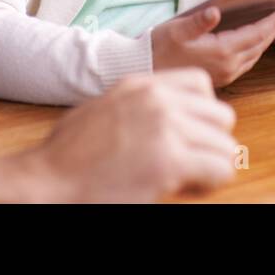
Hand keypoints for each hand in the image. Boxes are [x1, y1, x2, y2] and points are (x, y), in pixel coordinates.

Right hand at [28, 68, 237, 200]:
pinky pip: (220, 169)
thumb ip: (137, 107)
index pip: (201, 85)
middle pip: (221, 115)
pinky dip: (210, 184)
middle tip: (189, 163)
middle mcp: (157, 99)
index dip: (201, 115)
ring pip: (226, 145)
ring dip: (212, 165)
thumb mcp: (103, 110)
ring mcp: (165, 127)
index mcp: (141, 85)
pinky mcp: (169, 161)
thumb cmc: (67, 155)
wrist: (47, 181)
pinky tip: (186, 189)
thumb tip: (165, 120)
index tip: (186, 137)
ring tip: (187, 180)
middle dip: (210, 142)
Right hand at [150, 5, 274, 86]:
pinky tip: (253, 43)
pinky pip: (244, 63)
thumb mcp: (177, 29)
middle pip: (259, 46)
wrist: (147, 69)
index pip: (255, 35)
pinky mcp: (220, 78)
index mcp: (221, 52)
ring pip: (253, 56)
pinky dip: (254, 50)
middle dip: (273, 30)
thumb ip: (199, 22)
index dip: (272, 23)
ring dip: (264, 41)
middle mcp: (228, 66)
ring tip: (273, 27)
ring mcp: (225, 74)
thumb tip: (215, 12)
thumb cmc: (160, 46)